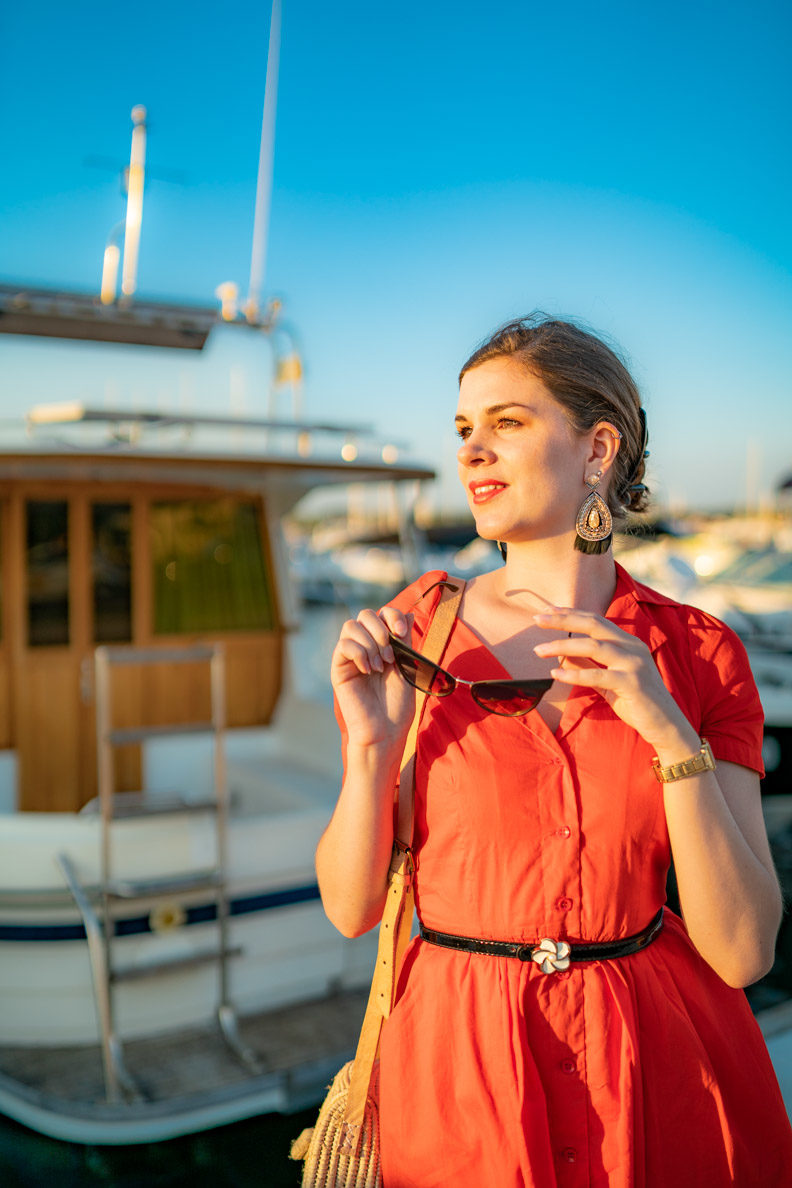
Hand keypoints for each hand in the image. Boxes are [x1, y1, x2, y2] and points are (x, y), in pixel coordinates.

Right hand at [331, 607, 415, 749]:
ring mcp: (350, 656)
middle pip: (365, 614)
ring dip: (370, 643)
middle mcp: (365, 646)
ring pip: (351, 625)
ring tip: (380, 667)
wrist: (386, 729)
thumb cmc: (397, 704)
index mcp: (382, 644)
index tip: (402, 632)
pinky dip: (359, 653)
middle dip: (381, 630)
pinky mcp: (339, 668)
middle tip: (391, 656)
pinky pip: (343, 645)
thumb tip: (410, 613)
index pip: (382, 613)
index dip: (392, 616)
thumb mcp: (406, 666)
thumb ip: (405, 640)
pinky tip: (368, 671)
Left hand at [532, 609, 697, 754]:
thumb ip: (588, 666)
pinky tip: (555, 674)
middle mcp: (632, 647)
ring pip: (594, 646)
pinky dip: (574, 673)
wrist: (666, 726)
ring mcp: (634, 664)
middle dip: (563, 619)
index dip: (571, 614)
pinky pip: (598, 675)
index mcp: (628, 643)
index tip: (547, 611)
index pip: (596, 621)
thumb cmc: (637, 702)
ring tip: (539, 651)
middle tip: (536, 618)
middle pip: (594, 625)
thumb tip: (562, 655)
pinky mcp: (632, 683)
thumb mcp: (608, 681)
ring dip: (563, 646)